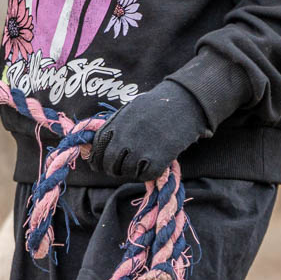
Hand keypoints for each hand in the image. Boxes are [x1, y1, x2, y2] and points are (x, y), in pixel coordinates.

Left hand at [88, 80, 208, 179]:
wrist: (183, 103)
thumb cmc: (157, 105)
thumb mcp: (131, 109)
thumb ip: (116, 125)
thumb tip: (101, 143)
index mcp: (117, 123)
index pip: (98, 147)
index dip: (96, 159)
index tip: (98, 165)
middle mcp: (125, 137)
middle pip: (109, 163)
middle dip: (111, 169)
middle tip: (118, 169)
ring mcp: (140, 149)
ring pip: (125, 172)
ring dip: (130, 171)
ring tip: (139, 163)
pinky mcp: (157, 159)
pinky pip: (144, 176)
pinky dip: (146, 174)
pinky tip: (152, 165)